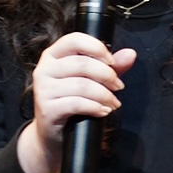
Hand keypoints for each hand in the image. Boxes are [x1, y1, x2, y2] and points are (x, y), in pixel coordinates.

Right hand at [15, 32, 137, 172]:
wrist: (52, 133)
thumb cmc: (71, 100)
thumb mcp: (91, 79)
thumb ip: (110, 66)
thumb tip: (130, 54)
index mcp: (53, 55)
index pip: (74, 40)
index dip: (97, 48)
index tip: (112, 61)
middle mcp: (44, 69)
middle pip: (82, 64)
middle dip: (107, 75)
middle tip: (118, 86)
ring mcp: (43, 90)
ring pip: (81, 85)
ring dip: (104, 94)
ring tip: (113, 102)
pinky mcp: (47, 109)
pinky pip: (76, 104)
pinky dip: (95, 107)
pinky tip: (103, 111)